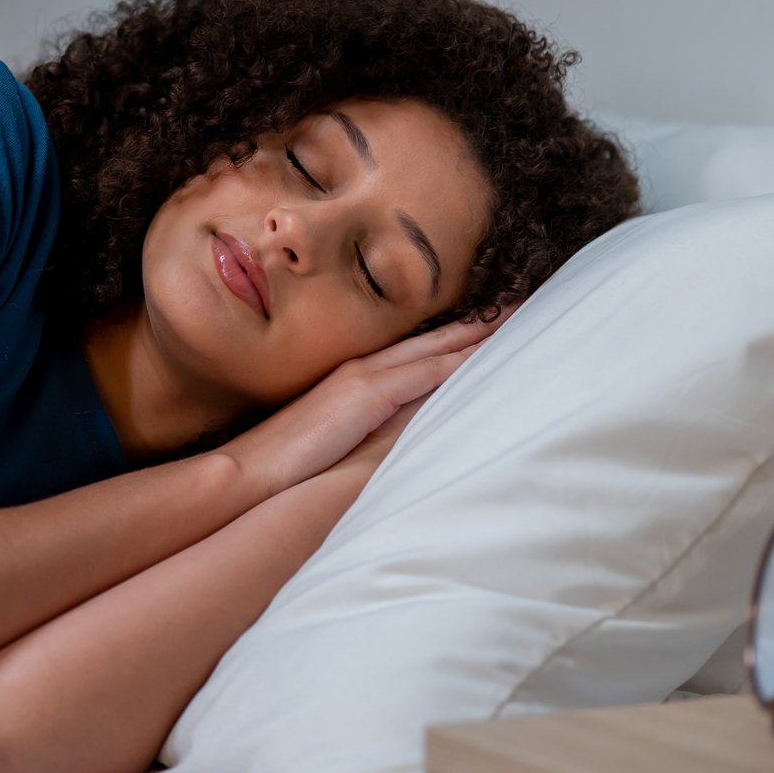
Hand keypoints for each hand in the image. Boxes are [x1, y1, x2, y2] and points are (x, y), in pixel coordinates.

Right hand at [215, 312, 504, 497]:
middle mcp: (367, 367)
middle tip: (523, 302)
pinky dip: (458, 361)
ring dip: (479, 332)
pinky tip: (488, 353)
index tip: (496, 321)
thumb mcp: (339, 440)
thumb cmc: (288, 464)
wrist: (250, 470)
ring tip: (519, 314)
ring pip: (437, 348)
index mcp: (360, 377)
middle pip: (436, 339)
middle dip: (481, 321)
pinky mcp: (367, 394)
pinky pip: (425, 373)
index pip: (422, 351)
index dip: (460, 334)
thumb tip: (412, 435)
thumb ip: (375, 431)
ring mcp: (366, 376)